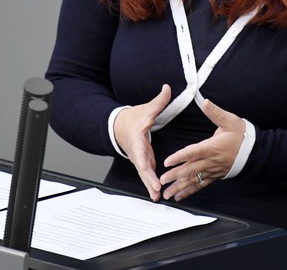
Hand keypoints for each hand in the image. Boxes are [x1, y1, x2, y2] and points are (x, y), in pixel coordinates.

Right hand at [112, 84, 171, 200]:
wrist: (118, 125)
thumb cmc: (132, 119)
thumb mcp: (146, 110)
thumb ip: (158, 101)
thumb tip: (167, 88)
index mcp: (137, 141)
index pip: (140, 154)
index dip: (145, 165)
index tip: (149, 172)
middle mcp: (137, 152)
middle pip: (142, 169)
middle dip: (148, 181)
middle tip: (156, 192)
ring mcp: (139, 158)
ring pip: (144, 174)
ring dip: (150, 186)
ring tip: (157, 197)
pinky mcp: (143, 161)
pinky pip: (147, 174)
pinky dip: (151, 183)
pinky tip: (157, 193)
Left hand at [159, 99, 244, 200]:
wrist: (255, 151)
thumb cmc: (242, 136)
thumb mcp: (230, 120)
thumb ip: (215, 112)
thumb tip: (205, 102)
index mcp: (211, 147)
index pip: (193, 152)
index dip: (180, 157)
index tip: (167, 161)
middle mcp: (210, 161)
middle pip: (190, 170)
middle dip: (175, 176)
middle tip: (162, 180)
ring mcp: (212, 170)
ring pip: (193, 180)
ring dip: (179, 187)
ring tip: (166, 193)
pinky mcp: (214, 176)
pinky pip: (200, 185)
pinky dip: (189, 192)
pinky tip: (179, 196)